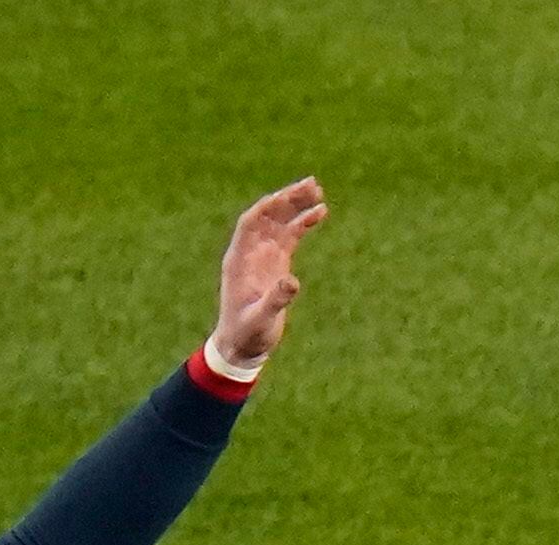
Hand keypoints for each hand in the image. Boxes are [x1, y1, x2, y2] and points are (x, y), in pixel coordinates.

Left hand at [212, 179, 330, 368]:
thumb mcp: (260, 320)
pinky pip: (290, 236)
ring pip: (280, 222)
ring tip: (318, 191)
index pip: (250, 223)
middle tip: (311, 184)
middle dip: (287, 199)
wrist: (243, 346)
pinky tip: (319, 212)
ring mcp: (263, 256)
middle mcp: (250, 252)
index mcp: (239, 260)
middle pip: (268, 216)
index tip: (287, 196)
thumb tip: (293, 282)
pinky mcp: (276, 263)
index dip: (268, 208)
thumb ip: (275, 300)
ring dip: (296, 205)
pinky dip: (303, 223)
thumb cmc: (247, 334)